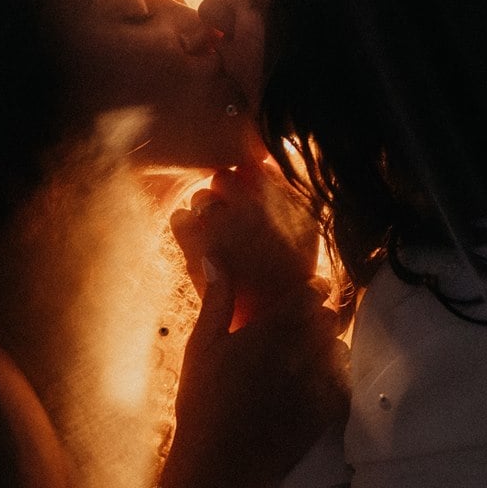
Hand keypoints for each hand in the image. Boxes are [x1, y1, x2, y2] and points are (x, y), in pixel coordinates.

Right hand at [164, 255, 347, 487]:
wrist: (217, 463)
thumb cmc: (202, 402)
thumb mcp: (201, 346)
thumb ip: (217, 299)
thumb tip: (215, 255)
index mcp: (271, 330)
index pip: (311, 294)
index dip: (313, 290)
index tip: (308, 293)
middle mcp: (300, 352)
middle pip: (330, 319)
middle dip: (322, 318)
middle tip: (306, 325)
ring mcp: (315, 383)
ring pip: (339, 349)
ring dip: (329, 347)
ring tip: (310, 356)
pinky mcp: (324, 411)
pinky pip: (344, 383)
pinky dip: (334, 379)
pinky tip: (316, 385)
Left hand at [170, 161, 323, 328]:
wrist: (270, 327)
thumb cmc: (287, 282)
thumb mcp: (306, 235)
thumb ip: (290, 196)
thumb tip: (270, 160)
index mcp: (287, 203)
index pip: (257, 169)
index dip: (250, 181)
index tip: (252, 200)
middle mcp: (257, 207)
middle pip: (225, 178)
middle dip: (223, 193)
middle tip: (230, 220)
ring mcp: (226, 225)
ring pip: (200, 197)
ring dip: (203, 212)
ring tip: (215, 238)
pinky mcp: (198, 246)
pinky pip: (180, 218)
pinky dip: (184, 228)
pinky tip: (196, 245)